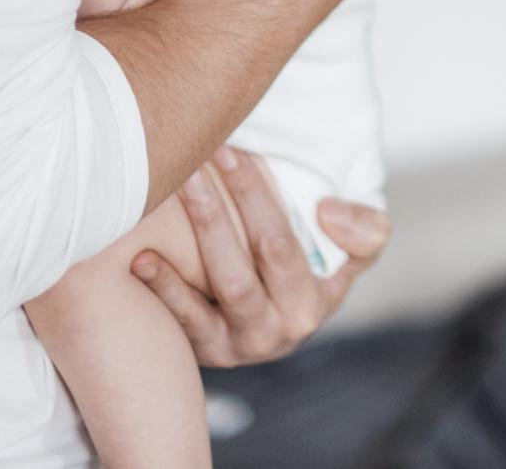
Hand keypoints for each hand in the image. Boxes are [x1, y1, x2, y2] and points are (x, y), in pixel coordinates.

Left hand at [129, 146, 390, 366]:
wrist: (278, 324)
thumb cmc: (311, 271)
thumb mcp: (354, 254)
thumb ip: (366, 230)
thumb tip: (327, 210)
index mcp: (316, 300)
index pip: (282, 243)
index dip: (254, 195)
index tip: (228, 150)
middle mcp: (280, 329)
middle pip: (246, 267)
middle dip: (217, 210)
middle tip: (192, 160)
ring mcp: (240, 346)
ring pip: (221, 290)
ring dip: (196, 239)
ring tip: (171, 192)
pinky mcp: (206, 354)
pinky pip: (184, 323)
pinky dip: (163, 289)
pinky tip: (139, 258)